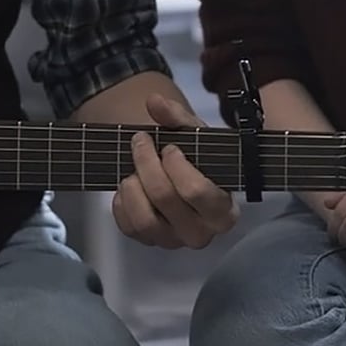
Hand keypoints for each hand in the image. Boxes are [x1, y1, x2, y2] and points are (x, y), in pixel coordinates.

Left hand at [112, 93, 238, 248]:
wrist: (182, 175)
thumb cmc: (196, 157)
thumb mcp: (193, 134)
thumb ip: (177, 117)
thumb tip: (155, 101)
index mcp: (223, 209)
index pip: (197, 191)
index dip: (176, 165)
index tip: (169, 147)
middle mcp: (202, 233)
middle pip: (166, 200)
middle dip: (147, 164)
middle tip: (140, 141)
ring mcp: (174, 241)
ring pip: (145, 220)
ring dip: (132, 186)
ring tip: (132, 169)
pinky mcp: (150, 243)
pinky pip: (128, 228)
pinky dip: (122, 204)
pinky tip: (128, 186)